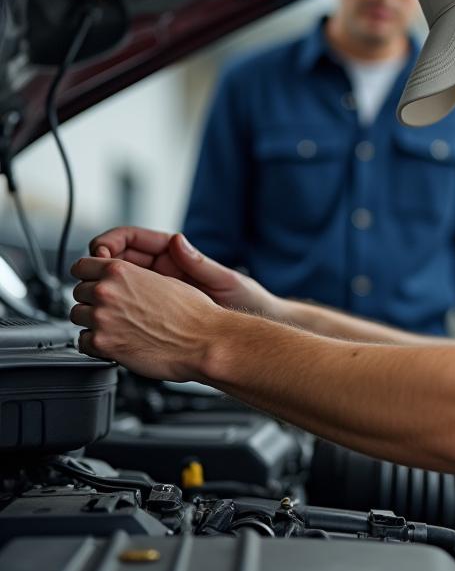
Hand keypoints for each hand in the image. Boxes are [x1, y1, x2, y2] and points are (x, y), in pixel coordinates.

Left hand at [70, 256, 225, 380]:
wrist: (203, 341)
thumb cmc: (193, 313)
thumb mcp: (166, 278)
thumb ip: (135, 276)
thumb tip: (122, 279)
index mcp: (121, 272)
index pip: (82, 265)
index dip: (89, 274)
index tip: (94, 282)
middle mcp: (107, 293)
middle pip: (78, 291)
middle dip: (92, 298)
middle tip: (112, 307)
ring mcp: (102, 319)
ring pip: (77, 316)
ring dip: (92, 321)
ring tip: (115, 325)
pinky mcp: (102, 344)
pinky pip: (82, 342)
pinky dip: (95, 343)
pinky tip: (115, 340)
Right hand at [87, 226, 281, 317]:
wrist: (249, 331)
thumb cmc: (246, 300)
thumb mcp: (225, 280)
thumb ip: (200, 263)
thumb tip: (177, 241)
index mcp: (175, 256)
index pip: (131, 239)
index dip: (110, 242)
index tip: (100, 254)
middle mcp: (162, 271)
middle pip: (116, 261)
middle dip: (97, 265)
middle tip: (89, 278)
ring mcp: (155, 293)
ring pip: (115, 285)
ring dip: (100, 289)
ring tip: (94, 300)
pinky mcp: (154, 314)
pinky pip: (125, 309)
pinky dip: (113, 312)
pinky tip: (109, 320)